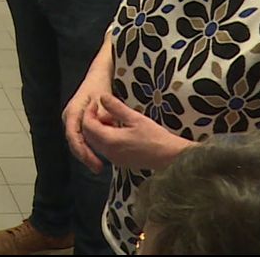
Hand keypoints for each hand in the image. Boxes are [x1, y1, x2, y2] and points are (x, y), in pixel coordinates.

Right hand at [63, 69, 113, 173]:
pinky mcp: (77, 122)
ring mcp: (72, 120)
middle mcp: (68, 117)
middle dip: (85, 156)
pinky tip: (98, 155)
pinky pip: (81, 138)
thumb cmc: (101, 87)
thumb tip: (104, 128)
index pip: (74, 136)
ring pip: (77, 141)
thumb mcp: (103, 102)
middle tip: (98, 168)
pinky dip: (88, 147)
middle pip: (74, 142)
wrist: (98, 76)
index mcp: (72, 112)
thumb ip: (103, 116)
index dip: (83, 151)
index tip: (94, 162)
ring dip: (87, 153)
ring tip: (98, 166)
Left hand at [81, 94, 195, 171]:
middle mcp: (108, 152)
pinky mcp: (120, 161)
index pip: (88, 125)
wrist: (171, 157)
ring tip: (113, 118)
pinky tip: (118, 129)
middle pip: (89, 135)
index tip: (96, 103)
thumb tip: (102, 96)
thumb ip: (116, 107)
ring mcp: (114, 159)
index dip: (89, 112)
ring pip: (96, 142)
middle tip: (103, 109)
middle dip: (92, 120)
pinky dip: (106, 137)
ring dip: (99, 129)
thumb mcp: (135, 118)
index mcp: (110, 141)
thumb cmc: (156, 137)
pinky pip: (105, 148)